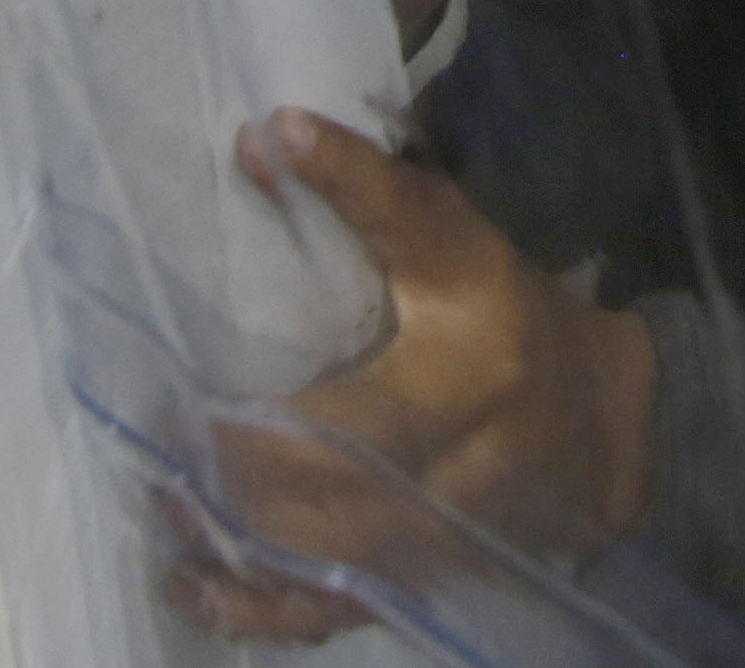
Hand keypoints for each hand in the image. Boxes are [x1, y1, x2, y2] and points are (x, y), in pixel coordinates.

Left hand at [175, 114, 654, 643]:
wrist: (594, 415)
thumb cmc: (502, 303)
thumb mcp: (446, 233)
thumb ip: (362, 186)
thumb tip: (264, 134)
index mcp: (469, 371)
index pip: (351, 400)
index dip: (255, 415)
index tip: (172, 388)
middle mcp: (459, 469)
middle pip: (321, 494)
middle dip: (227, 476)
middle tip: (149, 443)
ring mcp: (439, 541)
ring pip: (316, 562)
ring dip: (228, 539)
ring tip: (162, 500)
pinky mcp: (419, 582)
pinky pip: (326, 610)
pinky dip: (256, 603)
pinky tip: (194, 578)